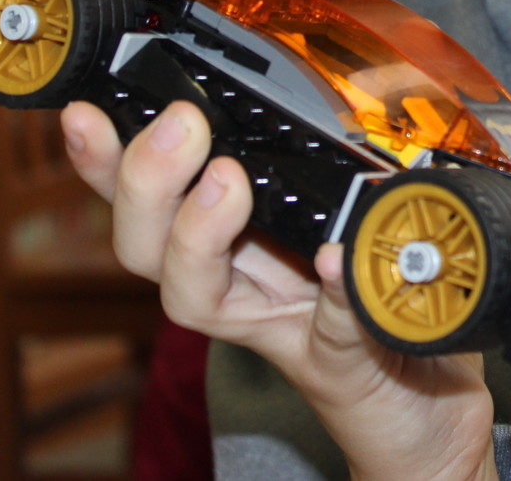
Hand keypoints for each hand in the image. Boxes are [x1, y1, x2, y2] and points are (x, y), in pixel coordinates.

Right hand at [62, 100, 499, 480]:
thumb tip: (320, 115)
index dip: (104, 159)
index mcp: (230, 234)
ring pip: (195, 295)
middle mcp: (236, 285)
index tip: (85, 113)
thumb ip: (331, 170)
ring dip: (199, 234)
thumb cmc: (378, 292)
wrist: (424, 396)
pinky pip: (331, 327)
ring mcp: (277, 326)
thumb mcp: (351, 211)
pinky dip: (334, 290)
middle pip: (145, 245)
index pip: (147, 194)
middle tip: (181, 127)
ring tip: (226, 182)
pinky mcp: (335, 361)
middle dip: (148, 182)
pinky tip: (333, 257)